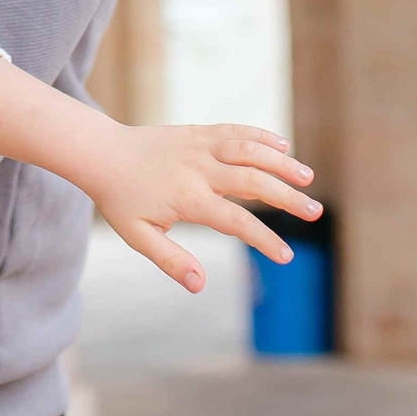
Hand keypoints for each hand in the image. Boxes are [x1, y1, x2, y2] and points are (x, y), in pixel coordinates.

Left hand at [75, 121, 318, 294]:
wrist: (101, 153)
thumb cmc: (120, 198)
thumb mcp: (138, 235)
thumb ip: (170, 260)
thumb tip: (200, 285)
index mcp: (187, 197)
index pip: (236, 220)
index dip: (263, 239)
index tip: (286, 256)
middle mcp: (199, 168)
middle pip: (253, 181)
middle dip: (287, 198)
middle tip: (315, 212)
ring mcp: (200, 145)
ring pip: (249, 150)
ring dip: (282, 162)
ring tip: (307, 177)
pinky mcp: (199, 131)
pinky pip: (235, 130)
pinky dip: (260, 136)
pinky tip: (282, 145)